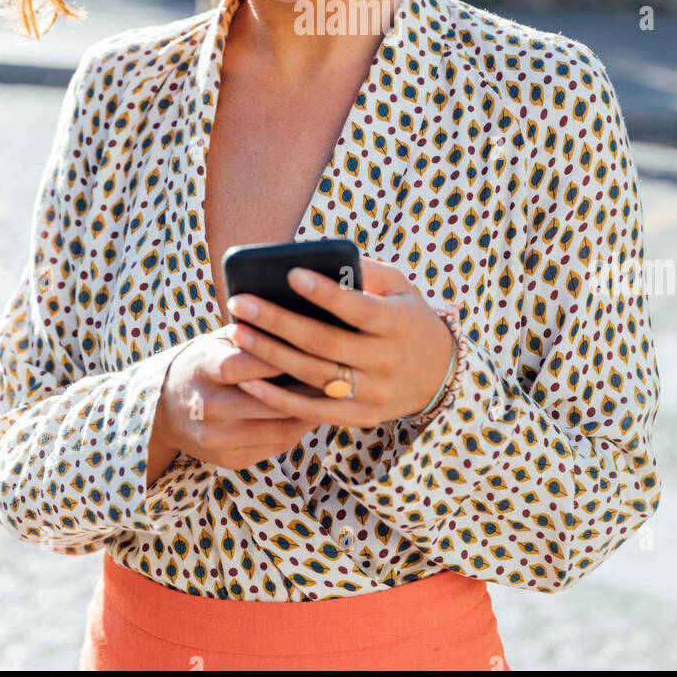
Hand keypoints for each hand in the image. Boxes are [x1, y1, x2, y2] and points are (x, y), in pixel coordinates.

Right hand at [148, 326, 325, 478]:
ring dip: (310, 411)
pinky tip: (315, 412)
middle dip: (307, 387)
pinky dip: (298, 428)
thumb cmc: (202, 364)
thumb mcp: (216, 341)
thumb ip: (249, 334)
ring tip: (337, 393)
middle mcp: (206, 407)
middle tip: (342, 372)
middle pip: (268, 400)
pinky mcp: (227, 460)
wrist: (163, 411)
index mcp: (202, 368)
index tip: (317, 345)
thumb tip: (299, 318)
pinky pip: (275, 445)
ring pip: (278, 427)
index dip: (282, 355)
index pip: (245, 363)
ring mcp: (216, 438)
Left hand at [227, 257, 455, 429]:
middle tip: (241, 303)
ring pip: (314, 376)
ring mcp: (374, 394)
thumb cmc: (406, 316)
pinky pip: (313, 411)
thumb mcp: (399, 286)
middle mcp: (387, 361)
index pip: (358, 309)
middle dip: (278, 322)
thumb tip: (317, 259)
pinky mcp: (360, 417)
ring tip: (237, 332)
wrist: (439, 372)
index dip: (325, 294)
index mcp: (398, 323)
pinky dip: (279, 398)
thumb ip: (364, 271)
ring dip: (270, 355)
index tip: (290, 274)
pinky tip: (250, 380)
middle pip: (325, 343)